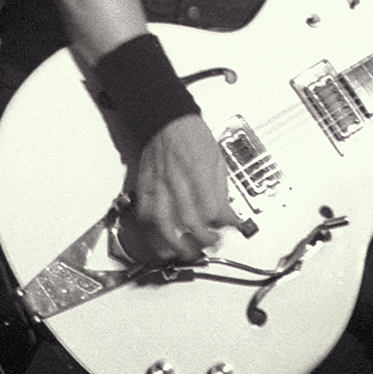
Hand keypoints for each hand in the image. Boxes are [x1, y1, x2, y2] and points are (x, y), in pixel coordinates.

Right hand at [122, 114, 243, 263]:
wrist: (168, 120)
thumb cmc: (193, 137)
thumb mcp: (218, 160)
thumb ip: (222, 192)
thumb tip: (228, 217)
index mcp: (198, 172)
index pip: (209, 208)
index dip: (219, 225)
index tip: (225, 230)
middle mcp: (176, 180)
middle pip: (186, 220)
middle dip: (198, 241)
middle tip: (207, 246)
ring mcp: (157, 185)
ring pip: (160, 222)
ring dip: (172, 244)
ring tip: (181, 253)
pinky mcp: (144, 187)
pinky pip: (143, 215)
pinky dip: (150, 232)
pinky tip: (158, 240)